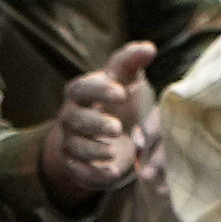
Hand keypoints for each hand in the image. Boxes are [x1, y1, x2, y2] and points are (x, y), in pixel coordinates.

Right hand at [41, 48, 158, 202]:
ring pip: (76, 146)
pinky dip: (95, 174)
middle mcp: (71, 117)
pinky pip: (79, 171)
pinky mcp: (76, 165)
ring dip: (94, 150)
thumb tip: (149, 47)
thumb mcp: (125, 79)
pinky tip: (112, 172)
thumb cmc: (118, 100)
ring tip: (113, 151)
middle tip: (117, 128)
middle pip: (74, 119)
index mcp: (81, 92)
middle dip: (94, 123)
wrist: (107, 136)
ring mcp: (71, 142)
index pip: (82, 88)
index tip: (121, 93)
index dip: (99, 90)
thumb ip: (132, 63)